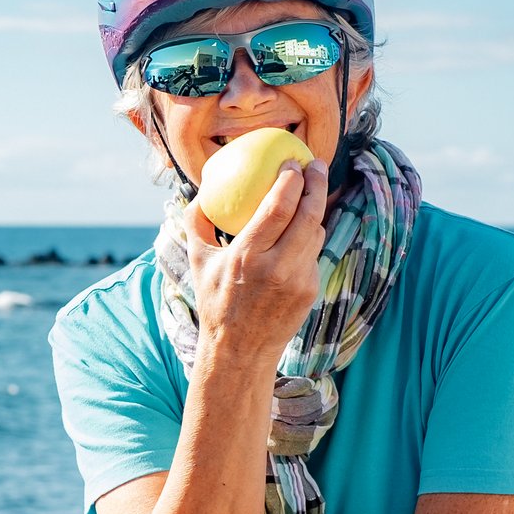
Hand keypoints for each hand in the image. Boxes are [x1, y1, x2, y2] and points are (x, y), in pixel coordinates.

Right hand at [185, 159, 328, 363]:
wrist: (239, 350)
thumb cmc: (215, 302)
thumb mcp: (199, 263)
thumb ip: (197, 224)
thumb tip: (201, 192)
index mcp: (246, 256)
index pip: (279, 208)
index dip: (291, 180)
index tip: (291, 163)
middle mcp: (276, 267)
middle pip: (309, 214)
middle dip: (316, 183)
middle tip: (315, 165)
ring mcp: (298, 280)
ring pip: (316, 231)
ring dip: (314, 209)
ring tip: (310, 193)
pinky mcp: (311, 290)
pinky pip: (313, 253)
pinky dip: (307, 238)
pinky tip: (301, 231)